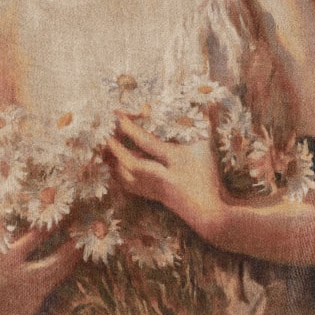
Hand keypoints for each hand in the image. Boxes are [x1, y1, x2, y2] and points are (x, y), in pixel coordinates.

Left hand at [104, 111, 225, 239]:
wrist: (210, 213)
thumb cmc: (210, 177)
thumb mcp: (208, 149)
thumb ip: (205, 124)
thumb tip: (209, 102)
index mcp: (176, 161)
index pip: (148, 143)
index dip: (131, 129)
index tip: (117, 116)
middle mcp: (163, 176)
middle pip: (132, 163)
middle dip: (116, 148)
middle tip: (104, 134)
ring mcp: (155, 189)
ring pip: (127, 177)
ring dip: (113, 163)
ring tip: (104, 148)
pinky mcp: (152, 197)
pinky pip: (129, 187)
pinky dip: (118, 176)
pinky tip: (112, 166)